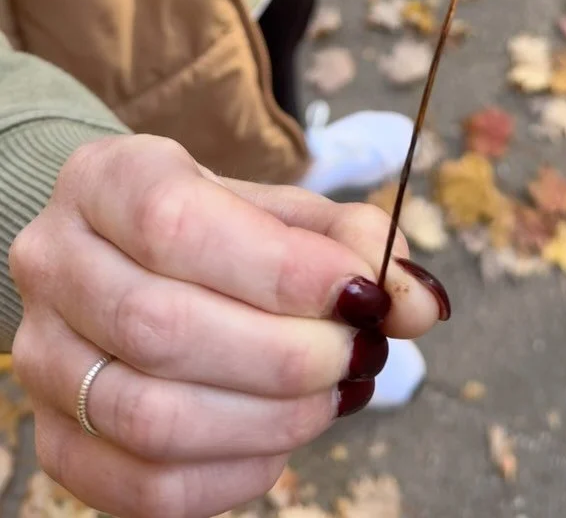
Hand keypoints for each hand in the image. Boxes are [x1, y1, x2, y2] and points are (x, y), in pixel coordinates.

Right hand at [10, 135, 445, 517]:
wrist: (125, 257)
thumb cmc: (217, 229)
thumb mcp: (282, 211)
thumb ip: (353, 245)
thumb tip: (422, 302)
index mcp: (105, 179)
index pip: (176, 224)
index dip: (281, 269)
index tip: (362, 293)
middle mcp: (54, 261)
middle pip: (162, 326)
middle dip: (286, 355)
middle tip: (357, 353)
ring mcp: (43, 356)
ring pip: (151, 416)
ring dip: (270, 418)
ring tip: (333, 394)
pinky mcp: (55, 439)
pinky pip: (145, 486)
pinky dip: (235, 474)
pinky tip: (282, 437)